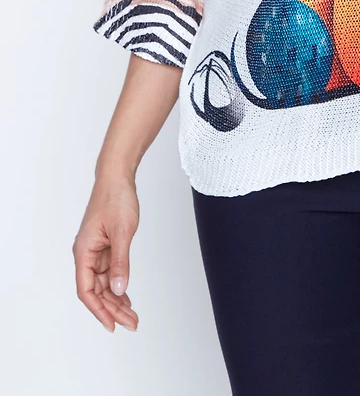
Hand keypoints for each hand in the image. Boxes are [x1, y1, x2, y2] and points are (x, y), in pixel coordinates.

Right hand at [73, 173, 139, 332]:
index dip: (98, 310)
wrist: (117, 177)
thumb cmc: (115, 199)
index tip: (112, 324)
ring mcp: (95, 251)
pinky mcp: (105, 246)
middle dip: (112, 309)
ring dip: (116, 300)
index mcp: (83, 252)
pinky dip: (118, 285)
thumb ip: (120, 262)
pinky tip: (126, 297)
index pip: (86, 290)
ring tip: (132, 315)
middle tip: (131, 323)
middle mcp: (86, 254)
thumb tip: (118, 290)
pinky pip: (109, 272)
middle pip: (96, 290)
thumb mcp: (122, 232)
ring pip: (103, 283)